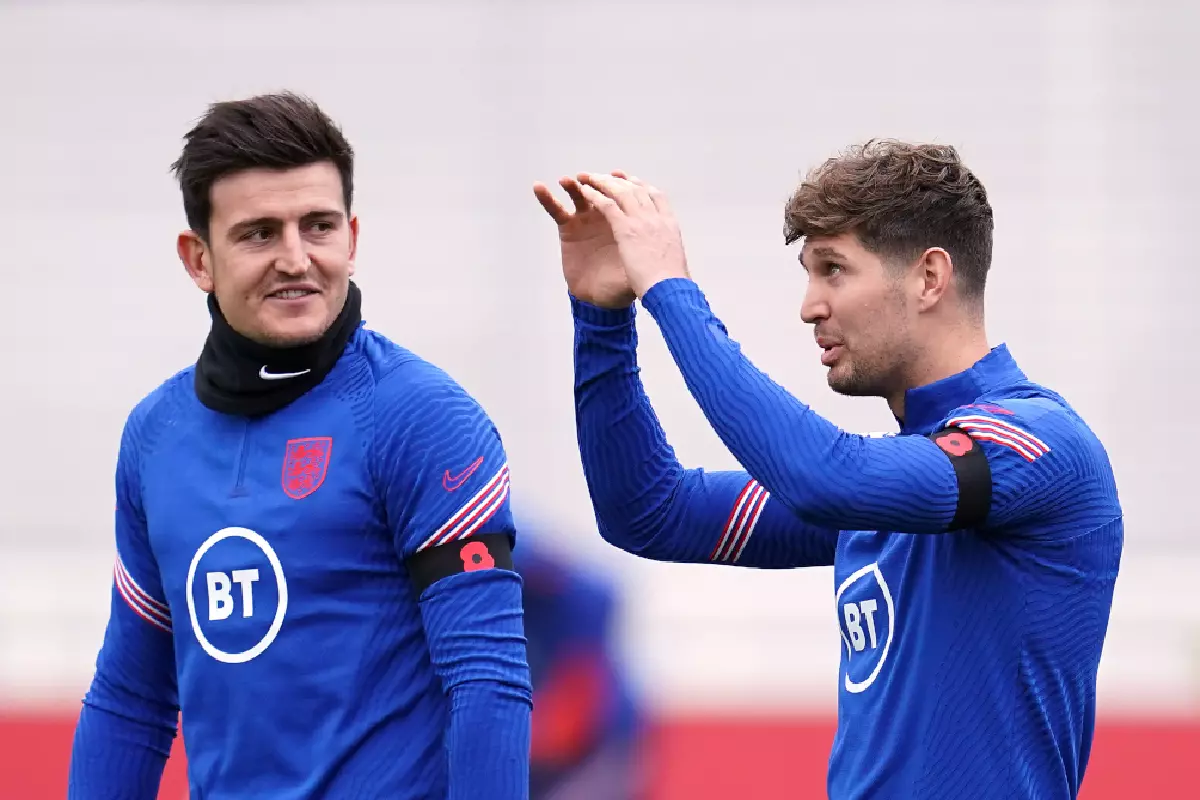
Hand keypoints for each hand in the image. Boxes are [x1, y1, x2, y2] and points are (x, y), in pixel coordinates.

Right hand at [533, 174, 635, 309]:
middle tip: (589, 176)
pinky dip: (547, 198)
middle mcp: (607, 217)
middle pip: (602, 191)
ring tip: (567, 181)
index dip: (620, 184)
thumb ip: (645, 256)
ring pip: (580, 196)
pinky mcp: (568, 229)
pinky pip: (557, 210)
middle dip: (597, 181)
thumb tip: (657, 248)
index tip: (615, 174)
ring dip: (574, 185)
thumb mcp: (638, 270)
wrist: (602, 299)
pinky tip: (539, 187)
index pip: (624, 197)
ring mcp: (586, 221)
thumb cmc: (622, 285)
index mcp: (627, 222)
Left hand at [574, 173, 689, 298]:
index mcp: (669, 224)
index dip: (642, 186)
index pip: (656, 196)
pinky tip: (584, 190)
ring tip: (587, 176)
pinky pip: (607, 205)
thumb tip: (665, 259)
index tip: (631, 181)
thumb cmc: (672, 284)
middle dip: (619, 180)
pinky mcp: (626, 229)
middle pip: (636, 189)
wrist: (670, 290)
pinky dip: (595, 195)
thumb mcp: (673, 262)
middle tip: (606, 174)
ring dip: (602, 181)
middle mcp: (656, 217)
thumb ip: (664, 252)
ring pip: (620, 192)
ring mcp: (642, 221)